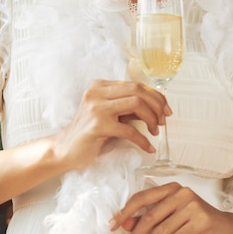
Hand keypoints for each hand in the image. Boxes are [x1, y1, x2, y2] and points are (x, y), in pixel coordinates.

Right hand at [52, 79, 170, 169]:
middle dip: (157, 105)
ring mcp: (96, 108)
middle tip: (163, 120)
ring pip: (136, 104)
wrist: (66, 149)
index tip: (166, 110)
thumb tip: (158, 107)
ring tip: (155, 131)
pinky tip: (148, 147)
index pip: (136, 84)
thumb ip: (128, 107)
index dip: (156, 96)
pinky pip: (129, 130)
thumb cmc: (91, 132)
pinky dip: (143, 139)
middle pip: (138, 91)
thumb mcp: (111, 114)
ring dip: (151, 119)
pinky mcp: (97, 125)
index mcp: (101, 86)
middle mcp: (97, 92)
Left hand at [109, 182, 232, 233]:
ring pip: (161, 231)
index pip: (142, 197)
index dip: (125, 212)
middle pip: (149, 217)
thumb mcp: (171, 218)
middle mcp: (180, 192)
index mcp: (170, 188)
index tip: (112, 226)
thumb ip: (151, 218)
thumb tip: (126, 224)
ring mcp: (192, 205)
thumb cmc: (196, 222)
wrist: (227, 228)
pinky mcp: (201, 219)